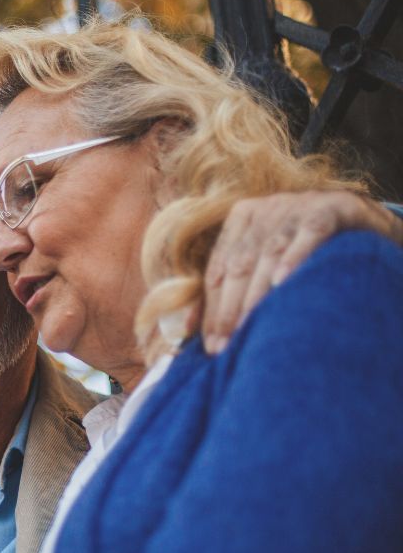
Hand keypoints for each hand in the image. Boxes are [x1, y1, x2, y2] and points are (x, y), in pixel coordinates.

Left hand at [202, 190, 399, 353]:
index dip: (212, 309)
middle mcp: (265, 209)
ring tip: (246, 327)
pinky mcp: (330, 207)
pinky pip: (309, 234)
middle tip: (223, 347)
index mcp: (241, 218)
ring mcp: (297, 205)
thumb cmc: (305, 251)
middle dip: (228, 309)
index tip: (209, 346)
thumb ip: (227, 290)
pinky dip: (294, 257)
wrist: (364, 222)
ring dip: (256, 293)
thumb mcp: (265, 263)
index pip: (219, 269)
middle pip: (239, 264)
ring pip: (268, 253)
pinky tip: (282, 282)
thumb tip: (187, 329)